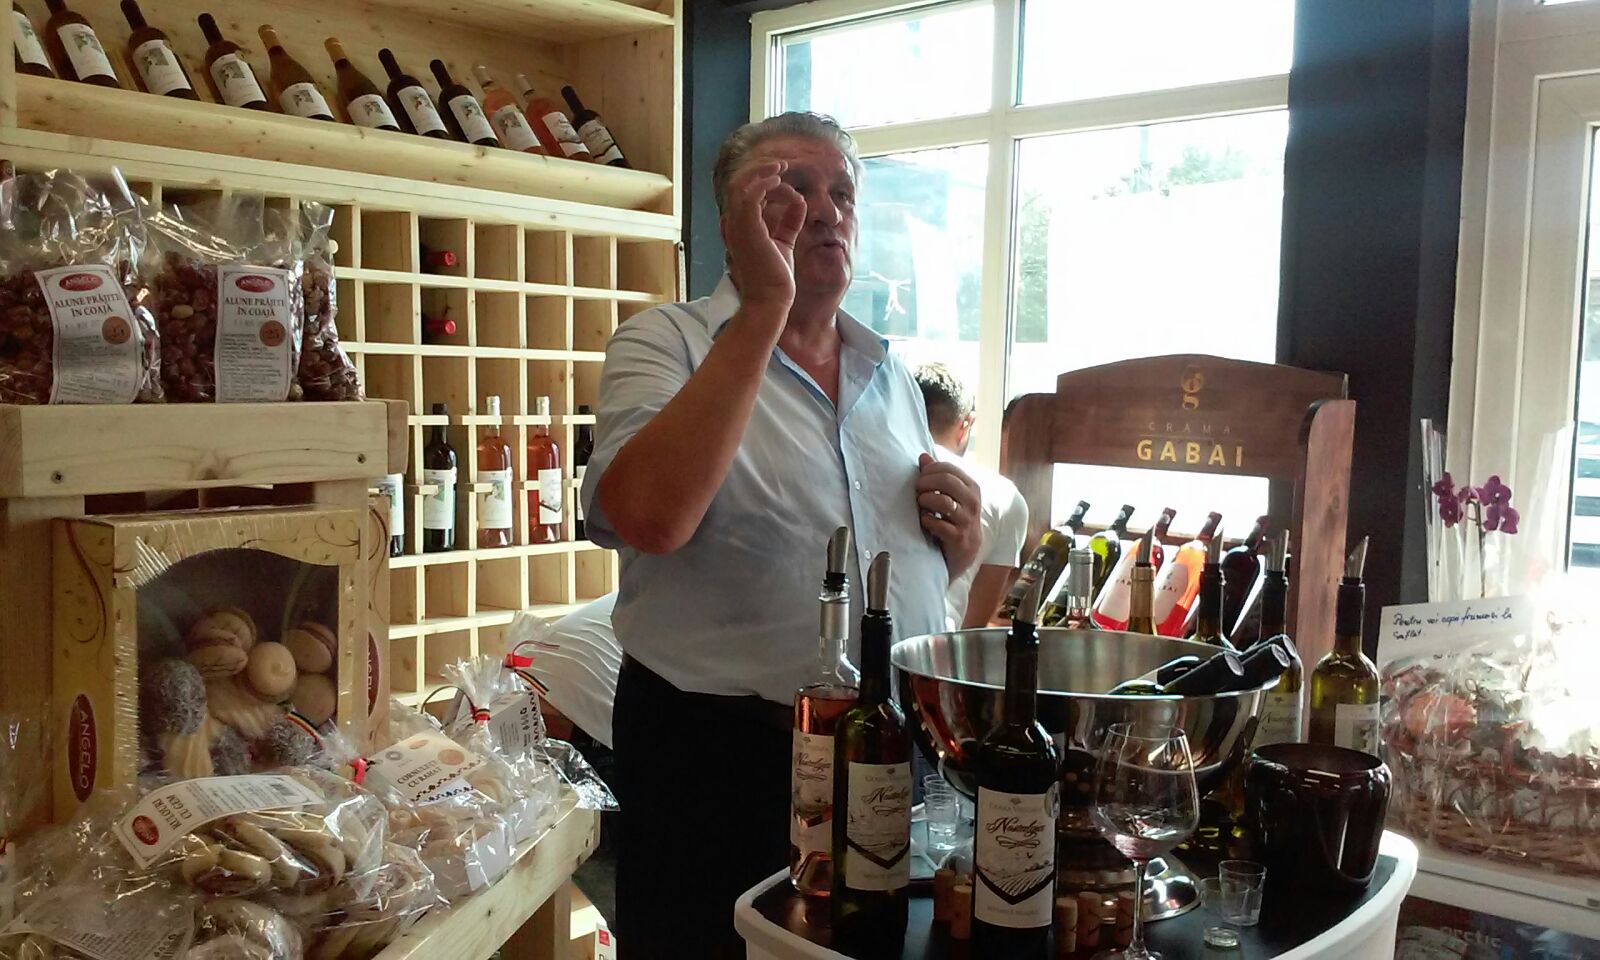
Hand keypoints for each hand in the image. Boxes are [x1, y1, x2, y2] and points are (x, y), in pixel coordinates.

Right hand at [722, 160, 804, 317]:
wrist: (771, 300)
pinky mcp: (747, 230)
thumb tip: (800, 202)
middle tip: (782, 166)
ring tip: (781, 168)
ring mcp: (737, 227)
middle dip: (760, 169)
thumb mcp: (784, 242)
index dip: (765, 182)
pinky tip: (781, 183)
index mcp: (739, 226)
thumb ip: (789, 222)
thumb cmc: (775, 276)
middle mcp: (733, 224)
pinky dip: (764, 184)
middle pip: (738, 183)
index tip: (788, 187)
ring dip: (762, 172)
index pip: (744, 192)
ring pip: (740, 184)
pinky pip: (749, 196)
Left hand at [917, 453, 982, 582]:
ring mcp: (968, 521)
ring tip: (921, 506)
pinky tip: (925, 522)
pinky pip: (938, 524)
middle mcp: (973, 502)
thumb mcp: (948, 497)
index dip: (929, 470)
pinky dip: (926, 521)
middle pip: (946, 481)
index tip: (920, 479)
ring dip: (925, 501)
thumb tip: (923, 457)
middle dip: (925, 483)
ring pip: (943, 501)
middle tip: (917, 491)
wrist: (963, 555)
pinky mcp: (959, 539)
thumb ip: (937, 476)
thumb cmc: (953, 521)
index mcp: (971, 488)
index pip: (948, 468)